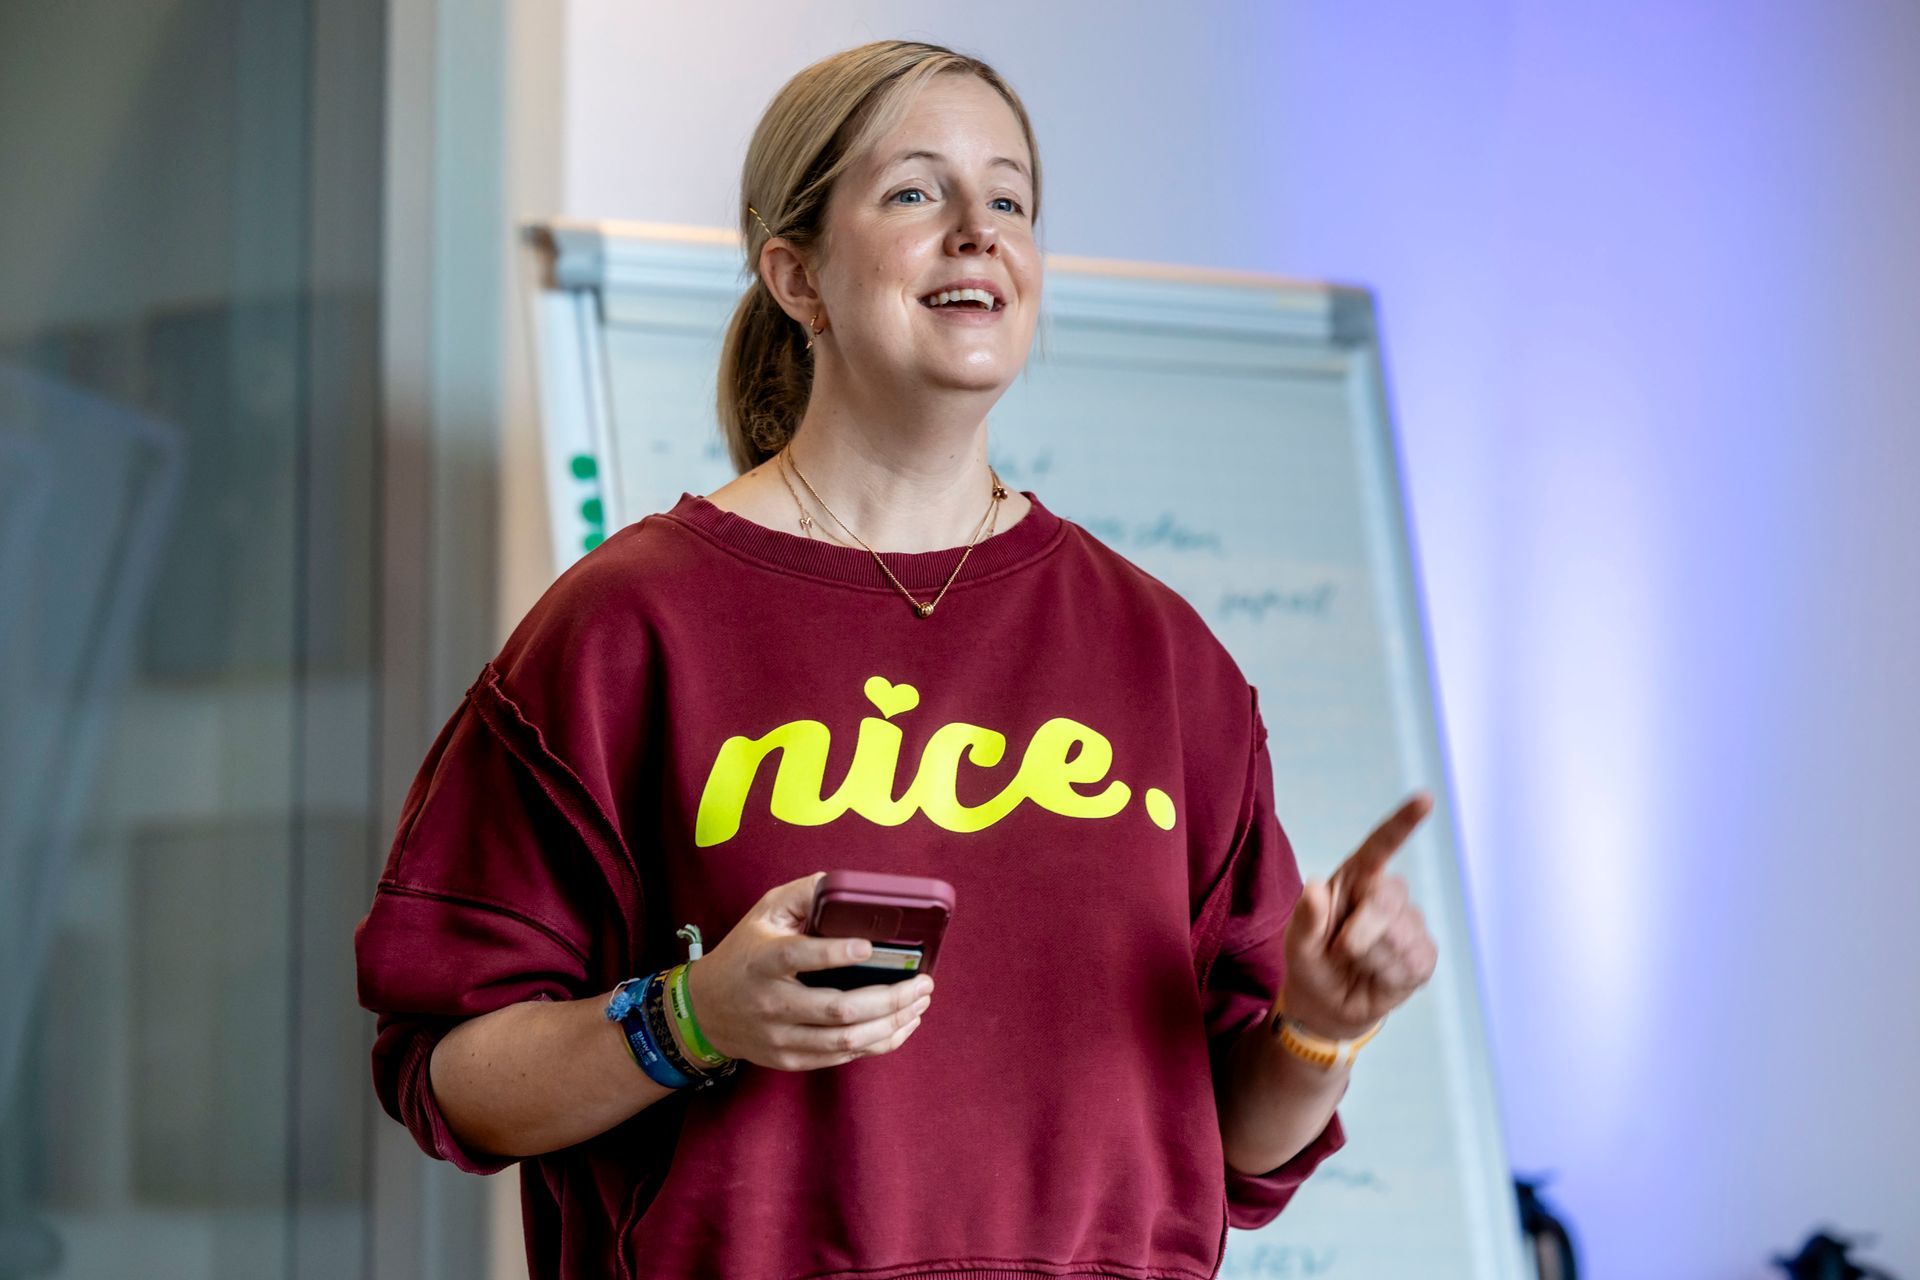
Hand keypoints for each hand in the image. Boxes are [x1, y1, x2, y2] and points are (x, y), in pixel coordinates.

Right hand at [683, 871, 933, 1070]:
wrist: (704, 1011)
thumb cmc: (744, 953)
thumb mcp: (765, 912)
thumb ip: (804, 894)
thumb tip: (845, 885)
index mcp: (764, 961)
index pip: (800, 957)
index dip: (836, 953)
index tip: (870, 946)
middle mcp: (772, 1003)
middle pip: (838, 1010)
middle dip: (890, 999)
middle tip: (923, 982)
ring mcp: (780, 1037)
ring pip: (847, 1040)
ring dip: (893, 1024)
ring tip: (920, 1003)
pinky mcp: (789, 1059)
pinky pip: (842, 1057)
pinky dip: (878, 1043)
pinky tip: (901, 1025)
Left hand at [1277, 792, 1440, 1040]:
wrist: (1327, 1004)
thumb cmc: (1312, 961)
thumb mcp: (1296, 943)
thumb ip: (1305, 919)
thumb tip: (1314, 887)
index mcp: (1356, 878)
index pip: (1382, 845)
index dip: (1403, 822)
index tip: (1425, 799)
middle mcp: (1386, 895)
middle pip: (1387, 899)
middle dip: (1360, 932)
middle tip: (1340, 950)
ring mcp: (1410, 924)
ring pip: (1397, 937)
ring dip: (1369, 959)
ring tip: (1356, 964)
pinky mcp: (1424, 955)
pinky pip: (1409, 962)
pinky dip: (1386, 975)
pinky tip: (1376, 977)